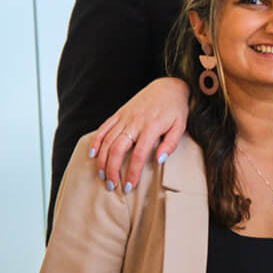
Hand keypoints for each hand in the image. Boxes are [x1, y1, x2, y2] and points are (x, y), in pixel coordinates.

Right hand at [90, 77, 191, 191]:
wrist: (168, 86)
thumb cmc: (176, 109)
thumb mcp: (180, 126)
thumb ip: (170, 144)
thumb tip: (159, 160)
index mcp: (151, 127)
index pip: (139, 154)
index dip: (133, 172)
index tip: (129, 186)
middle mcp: (135, 122)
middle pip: (118, 149)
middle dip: (112, 169)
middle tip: (112, 185)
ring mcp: (124, 117)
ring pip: (107, 141)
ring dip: (102, 160)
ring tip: (102, 175)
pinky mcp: (119, 113)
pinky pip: (103, 128)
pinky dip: (96, 142)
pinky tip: (92, 155)